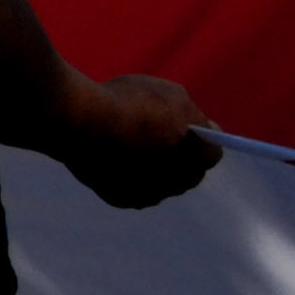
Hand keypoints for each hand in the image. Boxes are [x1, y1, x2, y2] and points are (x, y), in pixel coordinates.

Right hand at [66, 75, 219, 208]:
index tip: (184, 126)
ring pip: (158, 183)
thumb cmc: (130, 103)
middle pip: (187, 172)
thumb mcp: (170, 94)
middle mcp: (180, 181)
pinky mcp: (121, 199)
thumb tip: (201, 127)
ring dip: (152, 169)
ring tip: (133, 147)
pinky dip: (126, 176)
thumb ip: (191, 113)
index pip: (212, 152)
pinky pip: (131, 189)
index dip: (199, 139)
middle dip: (178, 157)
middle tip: (157, 136)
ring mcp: (150, 194)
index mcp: (201, 156)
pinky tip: (114, 157)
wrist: (82, 121)